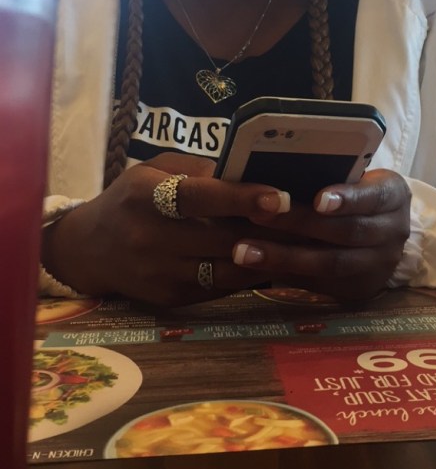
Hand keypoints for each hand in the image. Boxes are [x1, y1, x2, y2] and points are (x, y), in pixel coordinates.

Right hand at [42, 153, 292, 307]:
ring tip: (305, 244)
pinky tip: (276, 263)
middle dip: (271, 232)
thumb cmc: (131, 198)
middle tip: (314, 222)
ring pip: (228, 270)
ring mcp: (159, 273)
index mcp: (145, 195)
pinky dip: (250, 276)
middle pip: (221, 239)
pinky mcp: (170, 299)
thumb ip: (199, 169)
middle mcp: (149, 237)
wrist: (88, 249)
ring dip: (269, 259)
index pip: (198, 197)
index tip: (280, 197)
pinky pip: (221, 289)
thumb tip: (251, 169)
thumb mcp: (154, 170)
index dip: (240, 198)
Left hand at [231, 169, 410, 302]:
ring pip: (330, 264)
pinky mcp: (357, 289)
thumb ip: (327, 173)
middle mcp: (393, 233)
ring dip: (283, 257)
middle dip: (300, 224)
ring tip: (244, 251)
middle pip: (346, 232)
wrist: (380, 230)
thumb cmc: (353, 190)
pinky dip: (284, 274)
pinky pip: (318, 284)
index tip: (317, 199)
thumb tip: (275, 165)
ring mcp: (378, 266)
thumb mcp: (355, 175)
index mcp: (393, 196)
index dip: (346, 199)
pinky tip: (254, 267)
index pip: (372, 197)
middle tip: (256, 215)